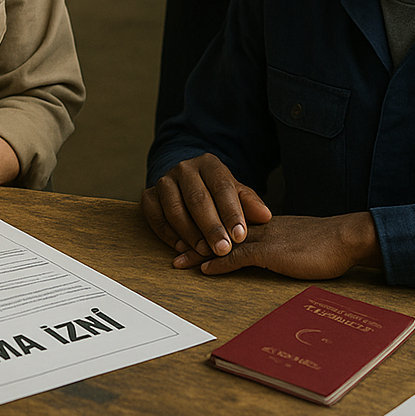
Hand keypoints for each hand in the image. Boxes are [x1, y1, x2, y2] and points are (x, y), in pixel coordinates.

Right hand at [141, 153, 271, 260]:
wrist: (186, 181)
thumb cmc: (216, 191)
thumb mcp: (235, 193)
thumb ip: (249, 203)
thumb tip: (265, 216)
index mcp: (209, 164)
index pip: (221, 187)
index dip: (231, 213)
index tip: (240, 236)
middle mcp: (184, 169)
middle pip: (197, 198)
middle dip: (211, 227)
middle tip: (223, 250)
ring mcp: (164, 181)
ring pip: (175, 208)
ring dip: (190, 233)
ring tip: (204, 251)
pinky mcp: (149, 195)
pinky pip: (155, 216)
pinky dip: (167, 234)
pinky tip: (181, 248)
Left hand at [173, 212, 382, 279]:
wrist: (346, 237)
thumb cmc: (328, 243)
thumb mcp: (298, 240)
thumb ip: (281, 244)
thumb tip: (273, 254)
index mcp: (265, 222)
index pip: (228, 223)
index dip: (207, 229)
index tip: (188, 236)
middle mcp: (259, 226)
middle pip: (218, 229)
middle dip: (193, 239)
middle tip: (172, 248)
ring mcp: (264, 238)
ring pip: (222, 242)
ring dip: (198, 252)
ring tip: (178, 261)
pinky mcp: (272, 253)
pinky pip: (239, 257)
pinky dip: (219, 263)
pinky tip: (205, 270)